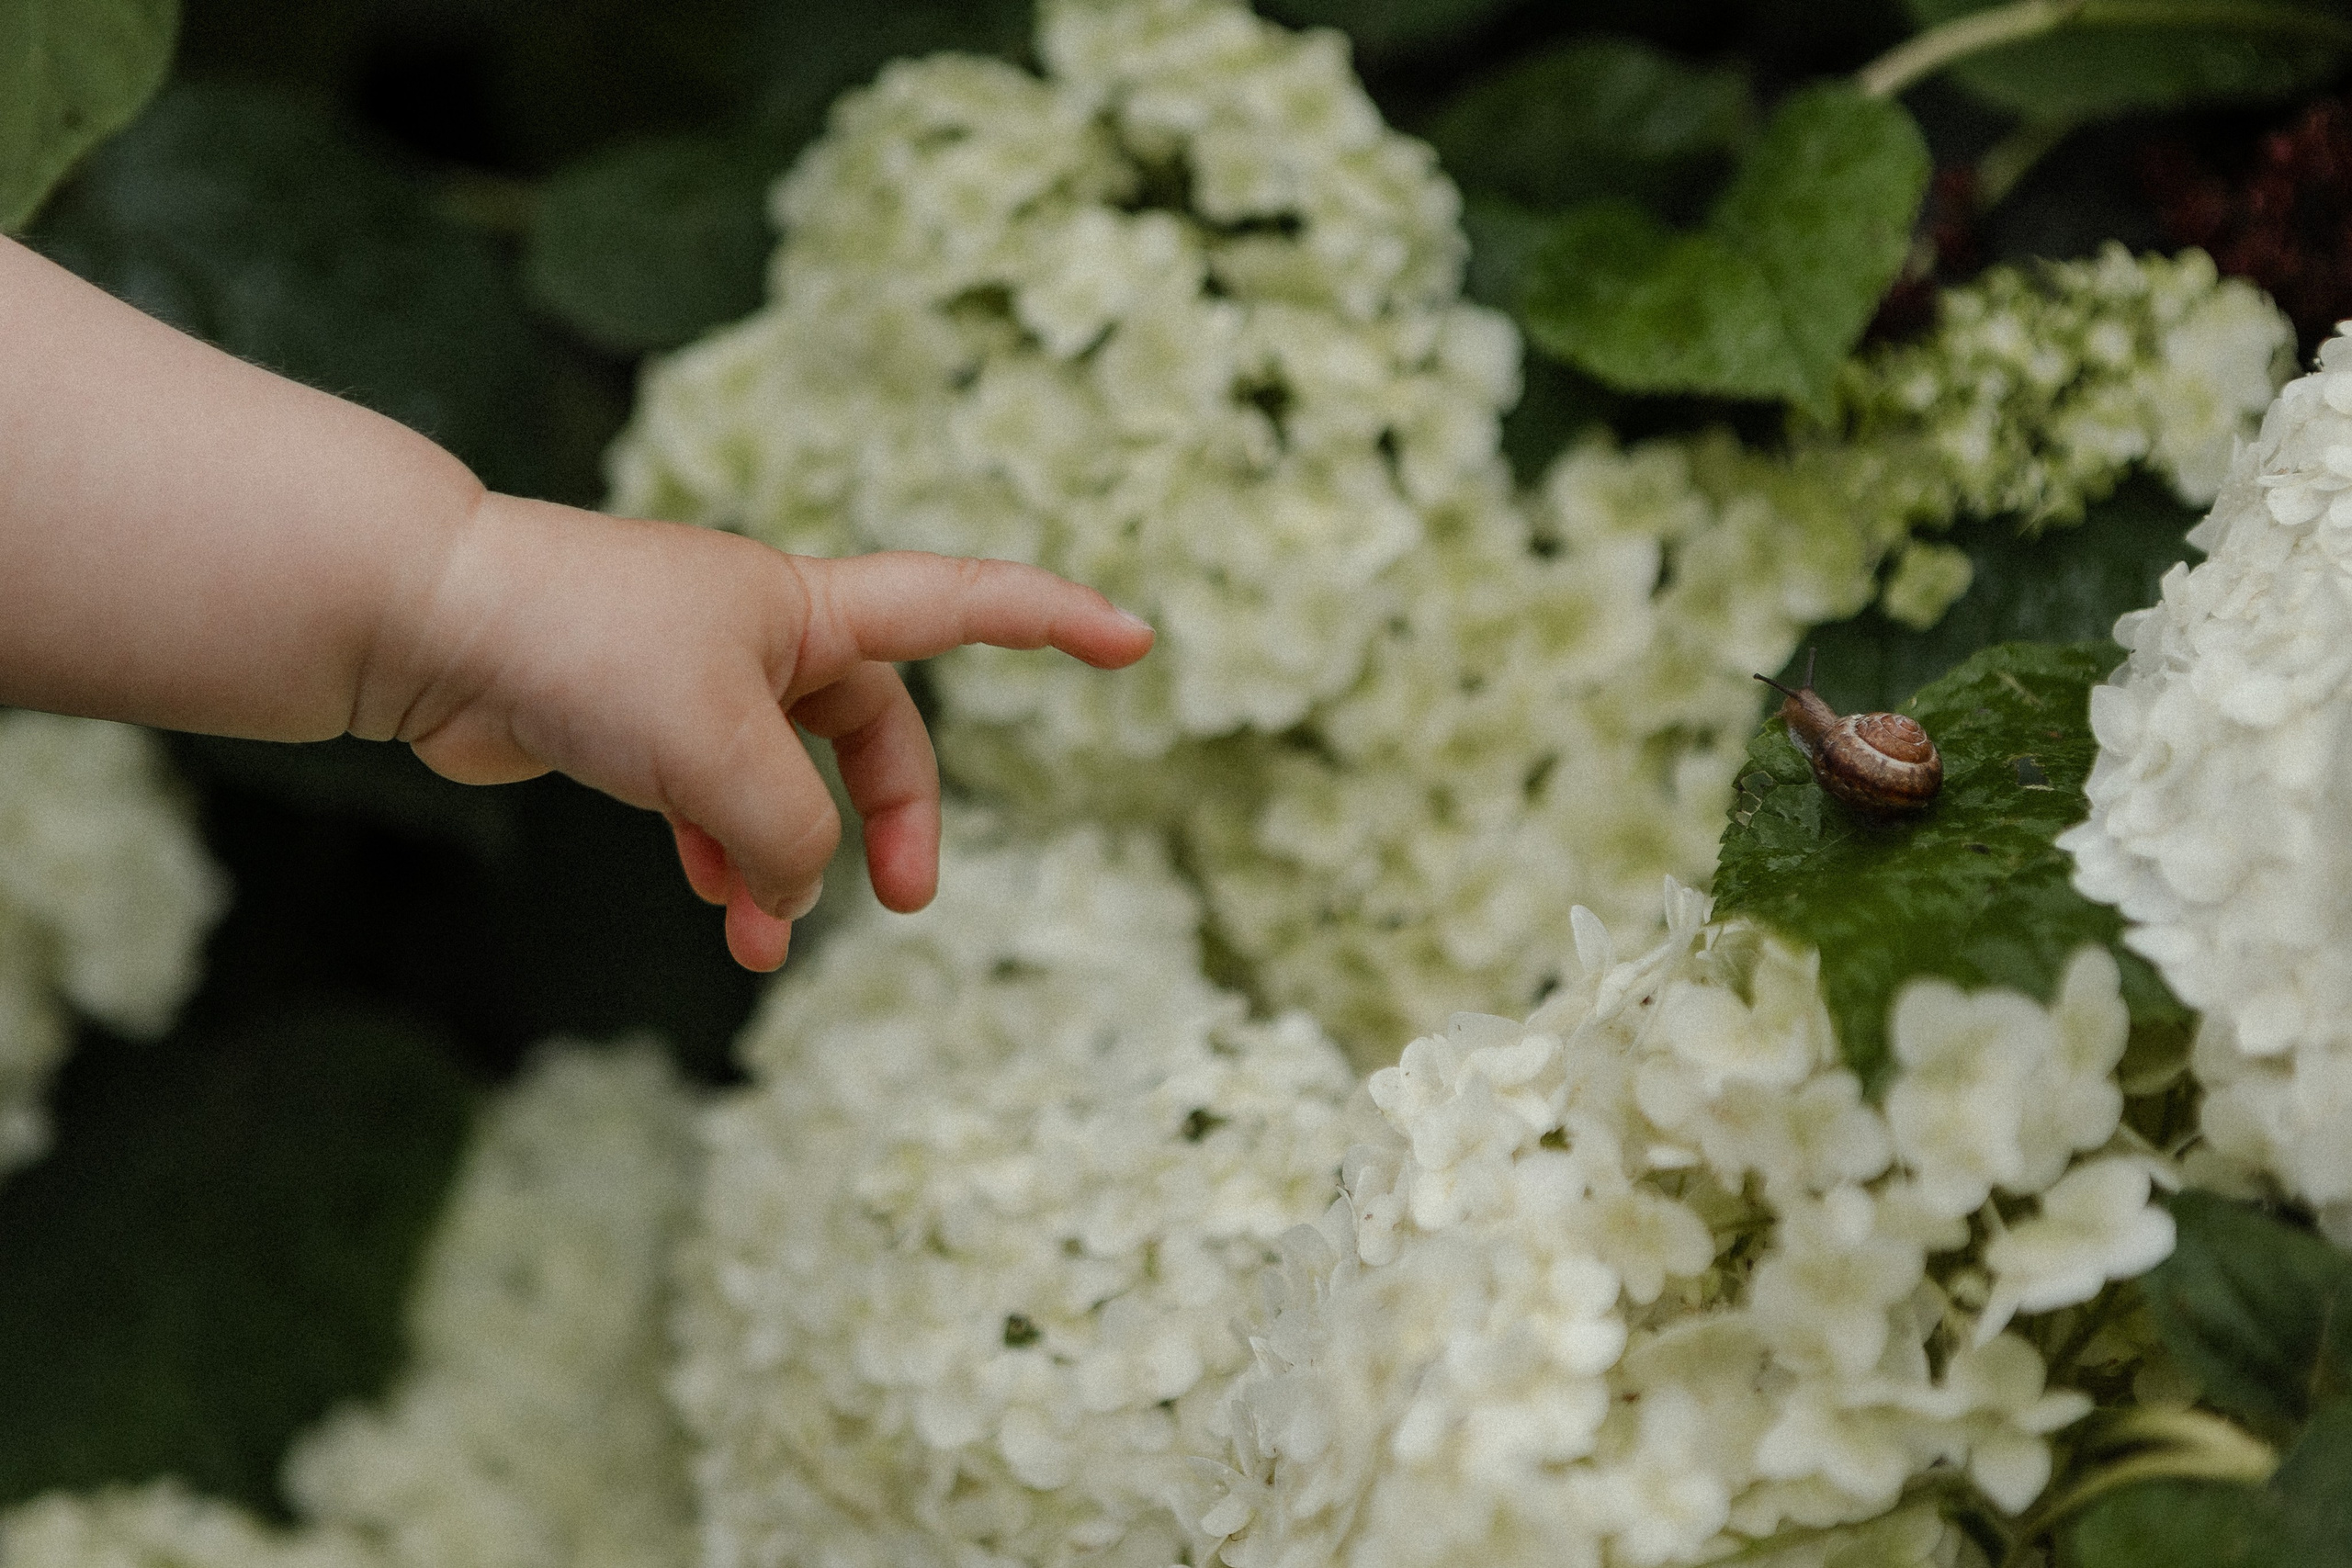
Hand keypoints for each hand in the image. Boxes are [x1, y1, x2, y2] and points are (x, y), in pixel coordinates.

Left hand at [374, 494, 1152, 969]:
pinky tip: (712, 906)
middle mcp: (764, 634)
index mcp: (810, 608)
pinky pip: (709, 800)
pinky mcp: (630, 722)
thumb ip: (791, 833)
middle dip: (894, 818)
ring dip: (787, 863)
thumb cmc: (583, 653)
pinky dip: (720, 856)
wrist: (424, 622)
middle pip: (874, 729)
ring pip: (785, 781)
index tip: (1136, 643)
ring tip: (761, 943)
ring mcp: (696, 678)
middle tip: (901, 905)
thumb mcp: (720, 754)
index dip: (1057, 623)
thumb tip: (797, 886)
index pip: (967, 603)